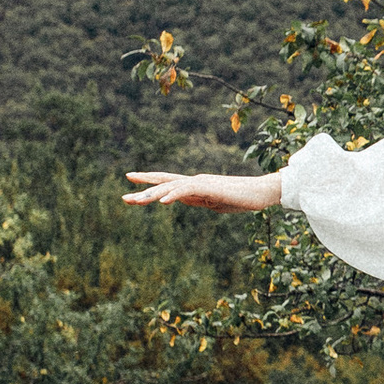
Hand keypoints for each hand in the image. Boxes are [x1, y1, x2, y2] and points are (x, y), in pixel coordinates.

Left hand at [121, 168, 284, 213]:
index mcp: (194, 186)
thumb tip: (184, 200)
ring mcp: (200, 182)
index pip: (166, 182)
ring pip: (170, 187)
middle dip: (142, 189)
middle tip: (123, 197)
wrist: (260, 192)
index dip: (148, 182)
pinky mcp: (209, 187)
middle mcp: (194, 181)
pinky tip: (160, 201)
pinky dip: (172, 195)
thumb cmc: (241, 198)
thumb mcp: (214, 203)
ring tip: (135, 200)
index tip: (130, 182)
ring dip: (151, 194)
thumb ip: (198, 200)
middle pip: (163, 184)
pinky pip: (186, 190)